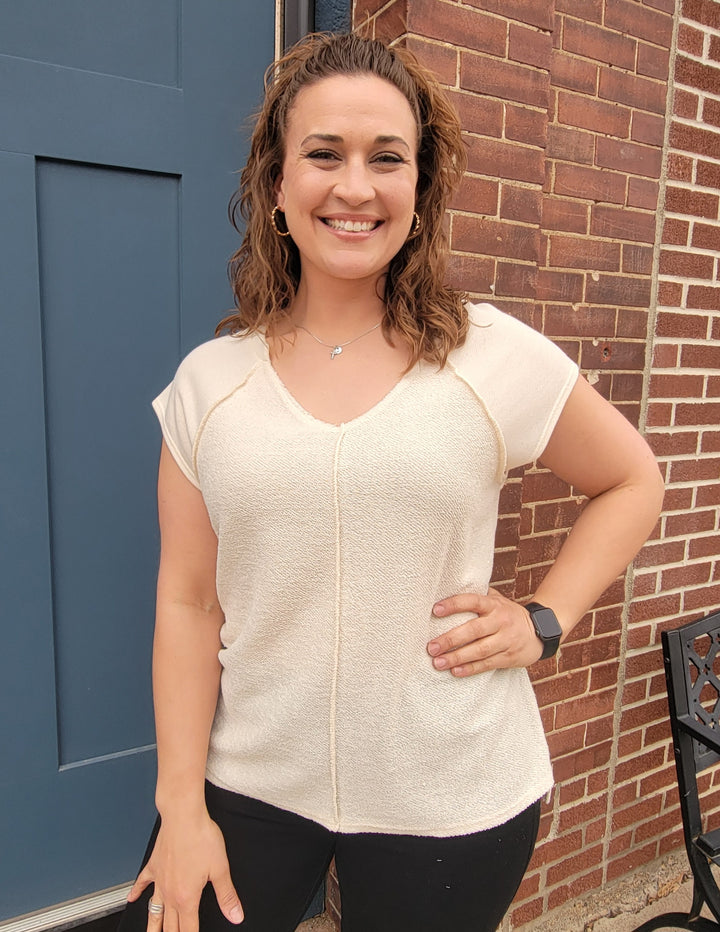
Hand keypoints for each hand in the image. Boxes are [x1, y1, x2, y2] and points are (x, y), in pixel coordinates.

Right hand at [127, 810, 243, 931]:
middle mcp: (170, 893)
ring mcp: (159, 880)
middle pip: (169, 925)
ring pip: (153, 911)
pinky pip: (142, 882)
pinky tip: (131, 899)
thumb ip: (227, 896)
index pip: (188, 930)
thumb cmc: (201, 837)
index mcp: (186, 897)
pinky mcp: (154, 865)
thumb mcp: (220, 868)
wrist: (183, 815)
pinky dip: (136, 892)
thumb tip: (235, 915)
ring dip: (152, 926)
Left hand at [427, 588, 543, 676]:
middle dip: (450, 639)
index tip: (435, 610)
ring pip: (479, 650)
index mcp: (494, 604)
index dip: (454, 604)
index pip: (472, 601)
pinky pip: (487, 664)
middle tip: (431, 647)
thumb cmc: (508, 613)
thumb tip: (447, 589)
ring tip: (438, 662)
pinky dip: (471, 669)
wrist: (540, 630)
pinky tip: (455, 671)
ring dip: (457, 657)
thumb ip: (477, 596)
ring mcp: (506, 640)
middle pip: (473, 630)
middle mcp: (501, 621)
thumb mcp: (497, 600)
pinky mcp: (509, 657)